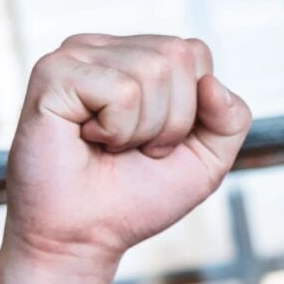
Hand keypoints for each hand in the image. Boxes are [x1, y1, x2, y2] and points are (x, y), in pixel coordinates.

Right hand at [0, 34, 252, 283]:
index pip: (196, 52)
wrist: (83, 236)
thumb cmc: (137, 197)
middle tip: (135, 147)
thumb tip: (212, 82)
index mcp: (136, 56)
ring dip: (143, 129)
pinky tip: (88, 139)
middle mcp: (103, 47)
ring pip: (153, 71)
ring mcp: (74, 55)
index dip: (194, 109)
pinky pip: (122, 91)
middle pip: (180, 56)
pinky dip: (117, 130)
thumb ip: (231, 120)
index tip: (159, 141)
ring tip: (110, 145)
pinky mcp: (52, 73)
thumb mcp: (206, 161)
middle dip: (172, 120)